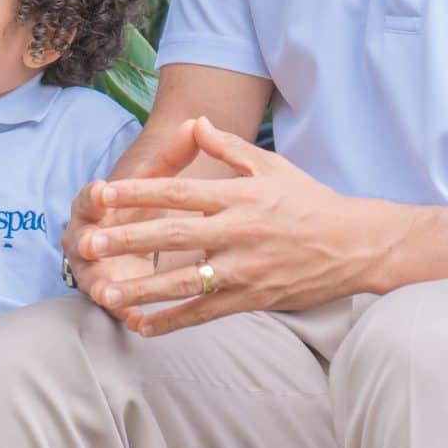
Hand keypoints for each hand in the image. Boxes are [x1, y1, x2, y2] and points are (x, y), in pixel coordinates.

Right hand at [62, 119, 201, 321]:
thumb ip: (174, 156)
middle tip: (95, 244)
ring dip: (100, 285)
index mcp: (95, 206)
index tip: (103, 190)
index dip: (95, 195)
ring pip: (93, 278)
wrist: (136, 237)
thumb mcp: (158, 180)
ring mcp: (94, 270)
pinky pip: (115, 307)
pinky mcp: (110, 295)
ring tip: (108, 292)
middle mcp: (86, 238)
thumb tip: (196, 123)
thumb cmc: (144, 204)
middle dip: (89, 243)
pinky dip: (123, 312)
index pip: (89, 198)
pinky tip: (136, 319)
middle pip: (82, 240)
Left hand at [79, 117, 407, 335]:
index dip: (138, 193)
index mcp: (239, 195)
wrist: (355, 244)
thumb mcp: (272, 167)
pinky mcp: (254, 298)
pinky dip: (174, 322)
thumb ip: (229, 147)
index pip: (179, 192)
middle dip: (130, 239)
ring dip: (144, 289)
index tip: (103, 194)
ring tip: (107, 292)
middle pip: (175, 236)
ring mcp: (246, 268)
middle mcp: (239, 231)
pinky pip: (207, 312)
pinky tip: (142, 326)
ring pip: (186, 281)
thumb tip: (196, 121)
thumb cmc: (310, 202)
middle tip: (91, 243)